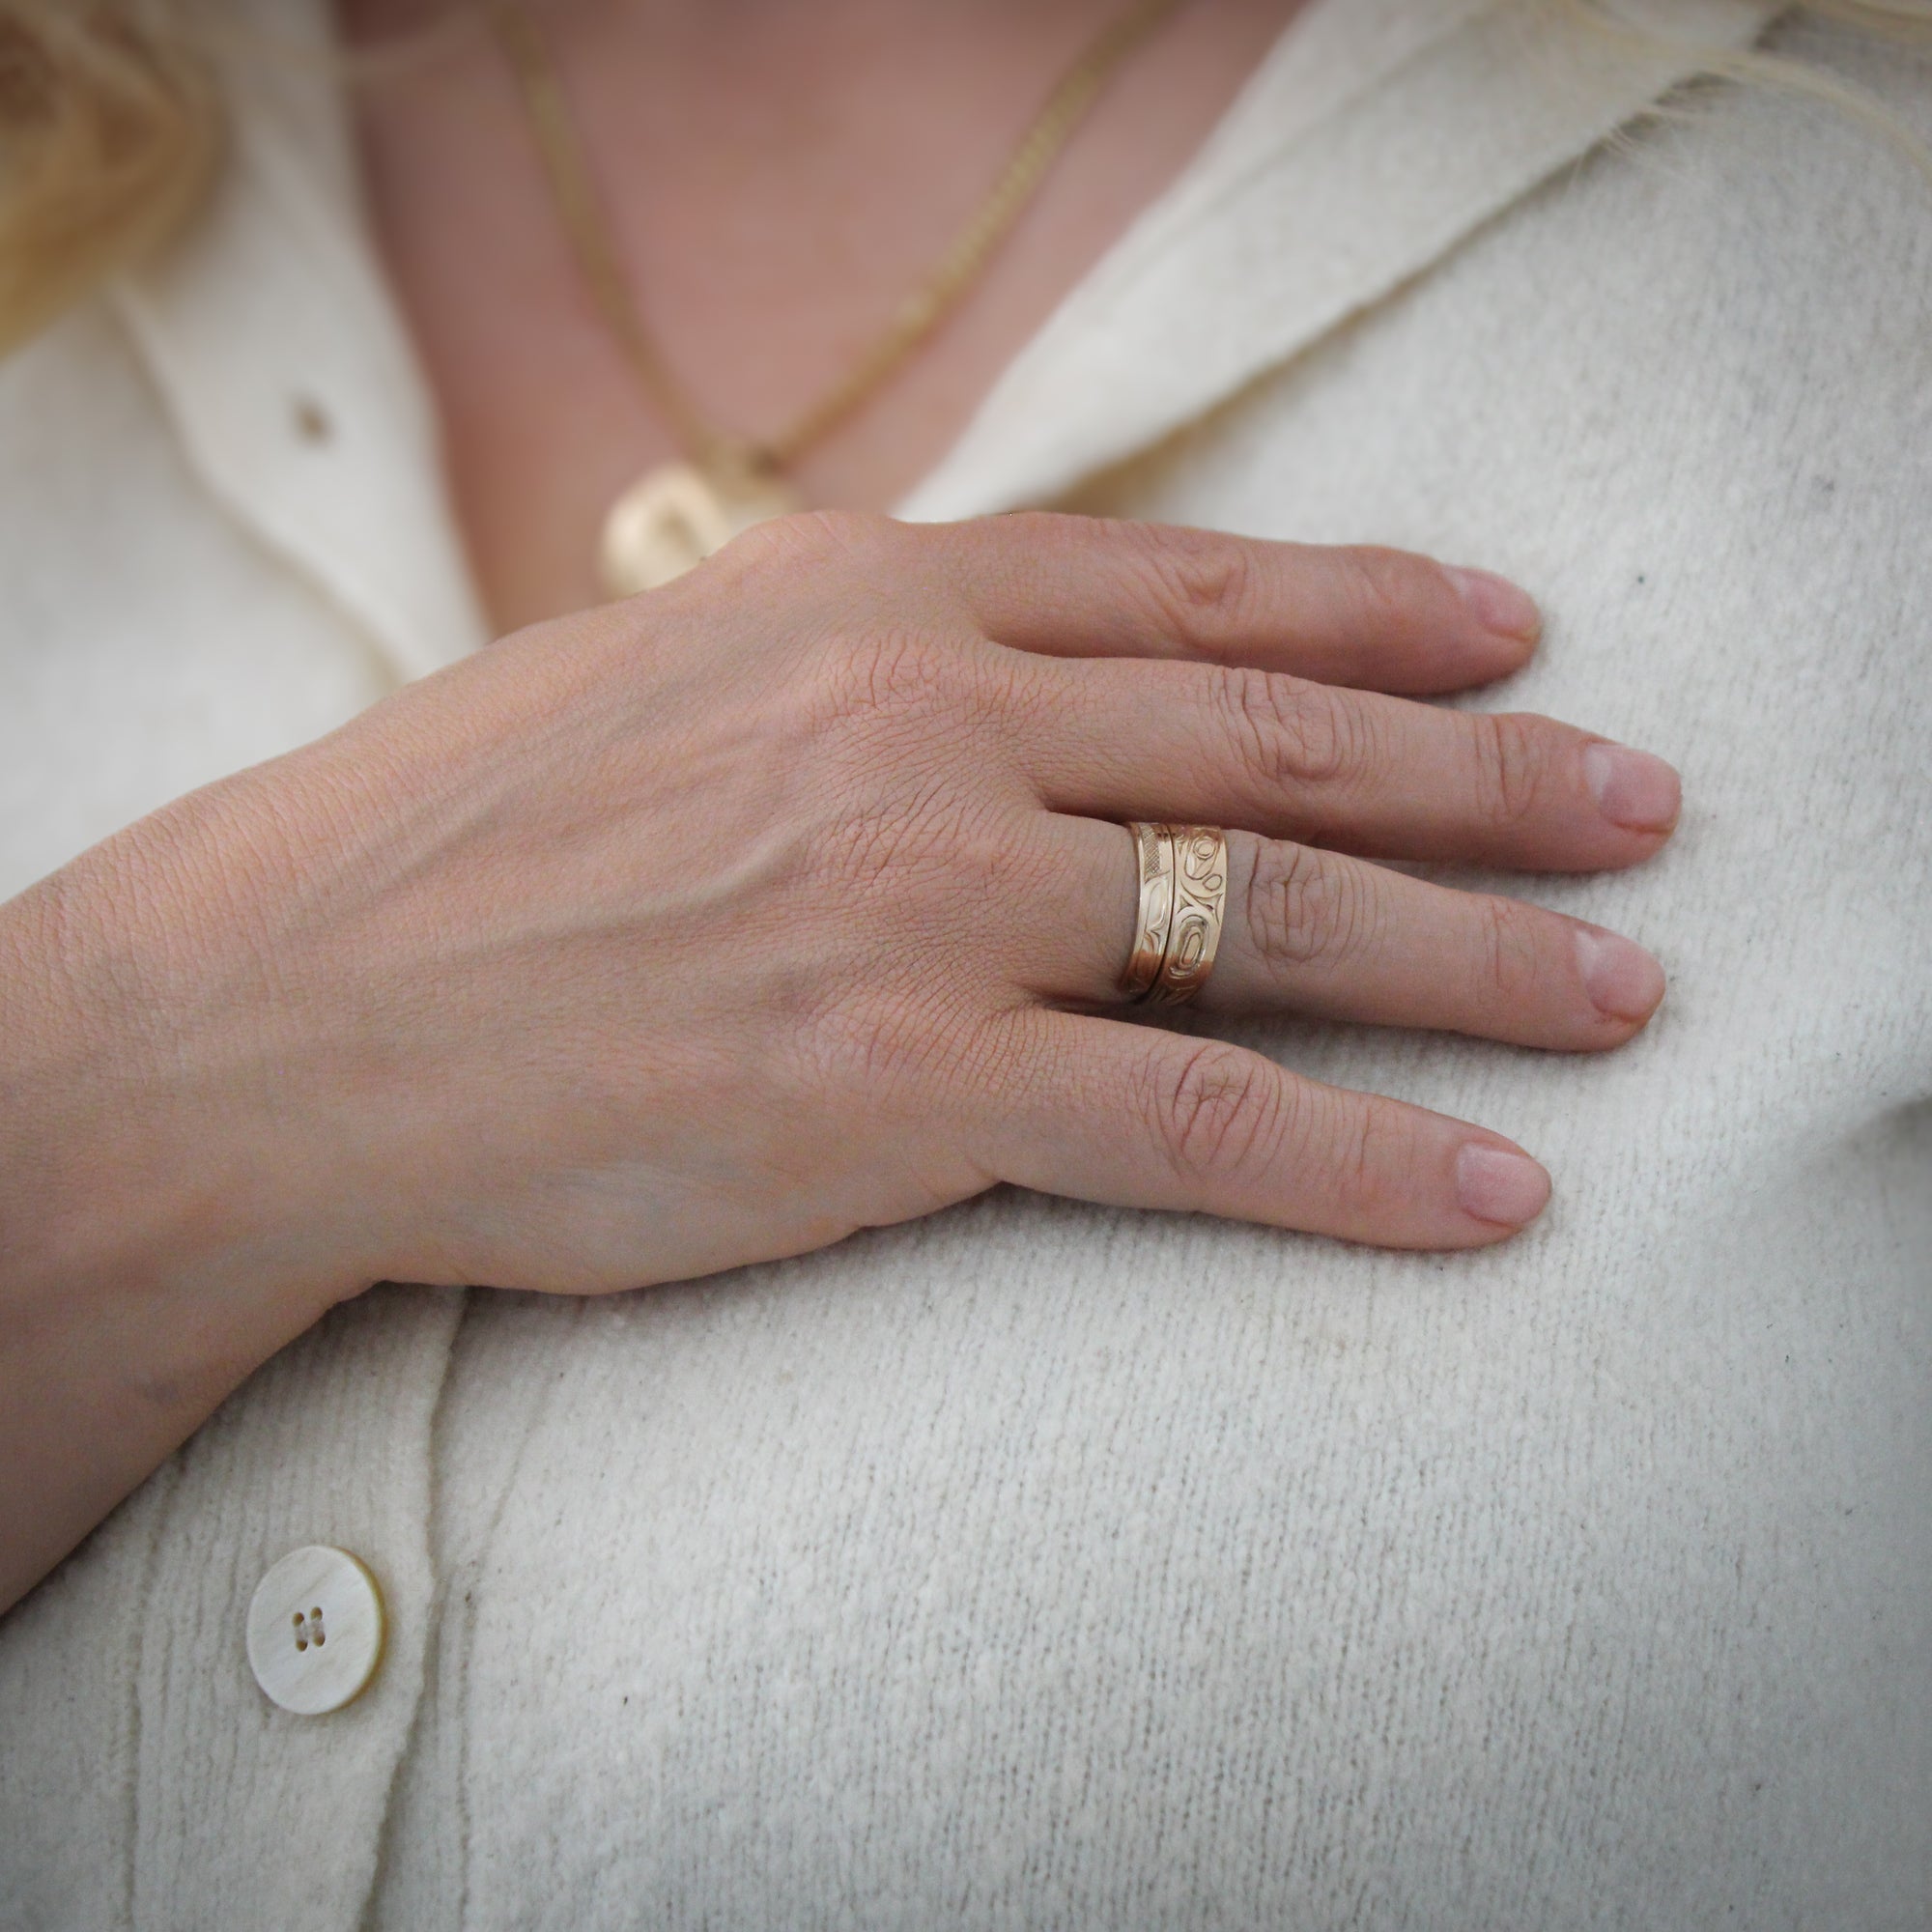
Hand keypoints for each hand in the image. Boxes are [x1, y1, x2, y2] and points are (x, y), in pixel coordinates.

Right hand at [114, 512, 1683, 1277]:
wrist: (287, 1000)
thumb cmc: (469, 837)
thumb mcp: (681, 664)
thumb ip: (870, 650)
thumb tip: (1025, 670)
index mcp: (872, 595)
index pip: (1193, 591)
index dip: (1379, 606)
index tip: (1510, 636)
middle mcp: (926, 720)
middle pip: (1282, 741)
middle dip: (1493, 781)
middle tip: (1641, 810)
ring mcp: (925, 897)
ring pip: (1272, 918)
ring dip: (1478, 966)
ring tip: (1619, 1000)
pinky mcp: (900, 1082)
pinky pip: (1192, 1118)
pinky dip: (1360, 1162)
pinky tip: (1487, 1195)